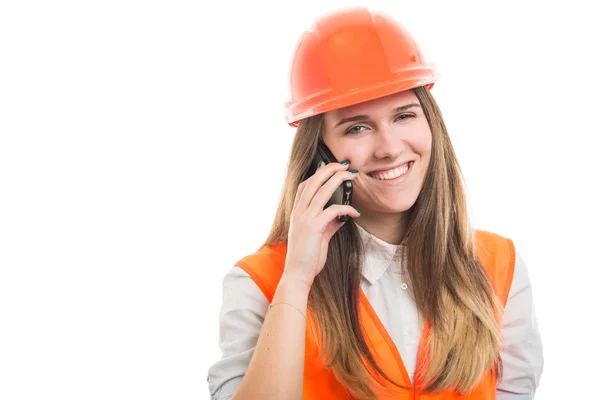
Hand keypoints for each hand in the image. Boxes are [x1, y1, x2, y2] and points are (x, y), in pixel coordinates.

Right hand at [282, 160, 360, 288]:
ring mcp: (305, 218)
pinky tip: (355, 212)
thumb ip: (329, 224)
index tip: (330, 166)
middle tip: (345, 165)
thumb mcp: (318, 236)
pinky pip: (333, 210)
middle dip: (330, 169)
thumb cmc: (307, 257)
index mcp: (297, 213)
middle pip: (314, 181)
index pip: (305, 185)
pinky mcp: (314, 227)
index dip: (318, 173)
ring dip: (338, 180)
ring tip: (351, 175)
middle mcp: (299, 212)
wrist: (298, 274)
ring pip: (322, 190)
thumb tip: (342, 217)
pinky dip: (346, 208)